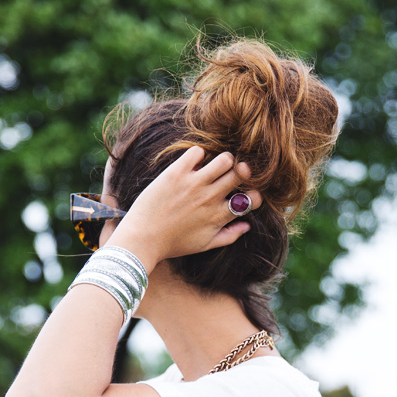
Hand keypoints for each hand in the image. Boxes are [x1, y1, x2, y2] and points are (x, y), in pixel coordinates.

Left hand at [106, 146, 262, 269]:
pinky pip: (197, 151)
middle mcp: (210, 198)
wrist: (142, 239)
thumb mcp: (204, 245)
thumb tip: (247, 225)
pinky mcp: (176, 173)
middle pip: (241, 174)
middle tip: (231, 174)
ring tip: (213, 166)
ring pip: (224, 159)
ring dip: (222, 160)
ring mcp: (193, 184)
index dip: (253, 195)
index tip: (244, 194)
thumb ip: (229, 236)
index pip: (251, 199)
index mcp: (219, 216)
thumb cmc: (173, 244)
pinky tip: (191, 164)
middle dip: (241, 172)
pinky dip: (197, 154)